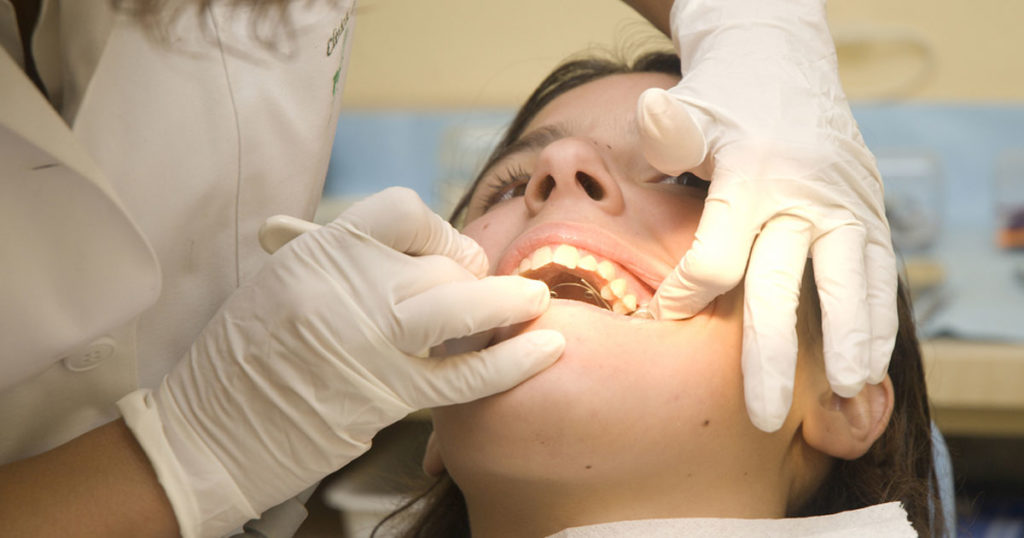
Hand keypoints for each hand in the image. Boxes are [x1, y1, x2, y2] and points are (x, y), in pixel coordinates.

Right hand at [118, 187, 563, 536]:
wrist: (210, 433)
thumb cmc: (246, 355)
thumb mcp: (285, 281)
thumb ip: (349, 259)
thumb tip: (413, 244)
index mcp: (318, 252)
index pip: (404, 209)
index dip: (436, 228)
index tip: (442, 249)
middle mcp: (347, 288)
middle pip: (441, 261)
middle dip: (470, 274)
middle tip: (477, 289)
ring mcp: (370, 342)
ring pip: (462, 307)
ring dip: (508, 304)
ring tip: (536, 302)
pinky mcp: (388, 394)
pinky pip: (467, 374)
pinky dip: (513, 361)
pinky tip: (548, 347)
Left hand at [638, 0, 896, 431]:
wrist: (786, 66)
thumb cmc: (726, 98)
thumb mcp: (692, 106)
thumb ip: (670, 128)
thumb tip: (651, 120)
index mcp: (752, 173)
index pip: (719, 255)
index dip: (688, 295)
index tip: (664, 321)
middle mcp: (803, 194)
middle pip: (783, 285)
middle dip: (771, 355)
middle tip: (762, 413)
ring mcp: (844, 206)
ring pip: (847, 285)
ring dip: (848, 343)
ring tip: (843, 396)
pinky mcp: (869, 213)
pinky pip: (880, 274)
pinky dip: (877, 319)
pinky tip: (870, 363)